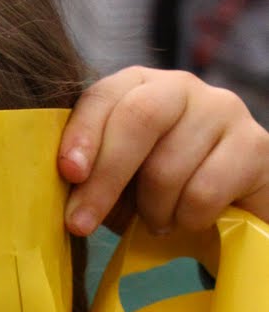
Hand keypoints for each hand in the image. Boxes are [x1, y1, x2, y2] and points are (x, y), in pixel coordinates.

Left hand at [58, 67, 268, 237]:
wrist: (227, 214)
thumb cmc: (158, 197)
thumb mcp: (116, 185)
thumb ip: (89, 177)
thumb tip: (63, 189)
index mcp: (138, 88)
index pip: (105, 95)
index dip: (83, 134)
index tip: (69, 174)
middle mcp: (181, 87)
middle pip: (139, 118)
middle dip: (105, 178)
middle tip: (82, 224)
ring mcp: (222, 110)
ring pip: (168, 166)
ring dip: (152, 211)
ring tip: (158, 220)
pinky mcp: (254, 144)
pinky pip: (203, 191)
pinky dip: (187, 220)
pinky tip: (189, 220)